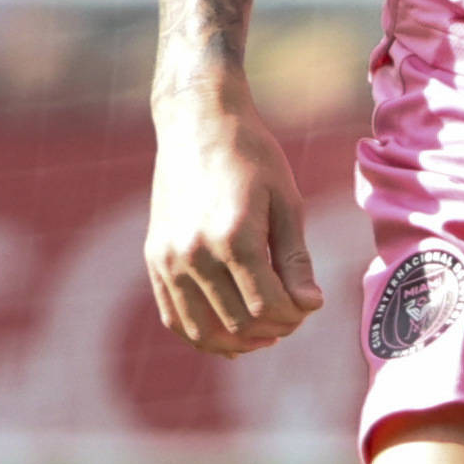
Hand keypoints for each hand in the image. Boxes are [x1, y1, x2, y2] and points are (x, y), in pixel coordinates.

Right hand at [142, 86, 322, 356]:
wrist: (198, 121)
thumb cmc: (252, 155)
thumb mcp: (287, 202)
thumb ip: (296, 258)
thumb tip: (310, 306)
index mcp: (235, 237)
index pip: (268, 306)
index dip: (294, 316)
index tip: (308, 305)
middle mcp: (195, 252)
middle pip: (239, 323)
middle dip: (273, 328)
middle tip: (291, 317)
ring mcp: (168, 258)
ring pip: (202, 330)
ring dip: (238, 342)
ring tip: (263, 334)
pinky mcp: (153, 258)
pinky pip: (174, 316)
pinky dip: (201, 335)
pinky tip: (227, 338)